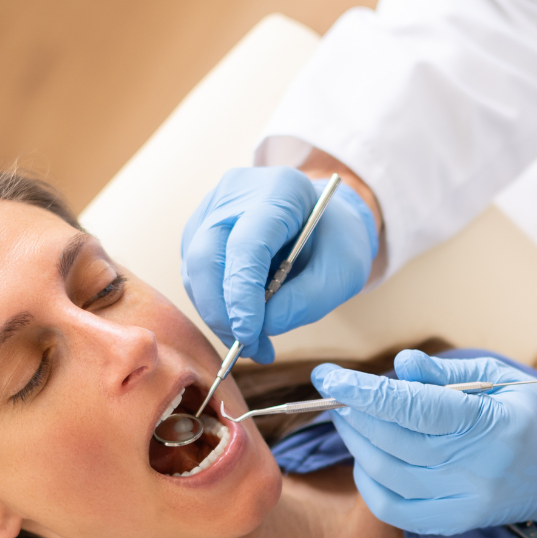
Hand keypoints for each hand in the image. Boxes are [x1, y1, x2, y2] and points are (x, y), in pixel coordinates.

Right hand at [180, 166, 378, 362]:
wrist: (321, 223)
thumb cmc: (334, 244)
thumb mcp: (342, 274)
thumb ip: (305, 302)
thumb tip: (261, 328)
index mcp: (279, 191)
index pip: (246, 245)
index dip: (242, 293)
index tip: (248, 334)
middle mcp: (234, 193)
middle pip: (206, 258)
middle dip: (221, 312)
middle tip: (248, 347)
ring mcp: (209, 211)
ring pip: (194, 272)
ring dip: (218, 316)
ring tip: (252, 342)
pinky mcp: (197, 233)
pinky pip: (194, 278)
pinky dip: (214, 308)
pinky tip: (241, 322)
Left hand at [311, 351, 536, 534]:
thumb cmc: (533, 414)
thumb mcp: (499, 378)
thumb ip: (445, 373)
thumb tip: (399, 367)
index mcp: (491, 424)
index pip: (415, 409)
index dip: (366, 393)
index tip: (330, 377)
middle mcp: (478, 469)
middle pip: (396, 443)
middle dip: (356, 416)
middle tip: (337, 396)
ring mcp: (466, 502)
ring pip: (390, 476)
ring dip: (358, 447)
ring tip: (349, 421)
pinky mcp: (456, 522)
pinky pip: (396, 509)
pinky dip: (370, 484)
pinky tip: (365, 460)